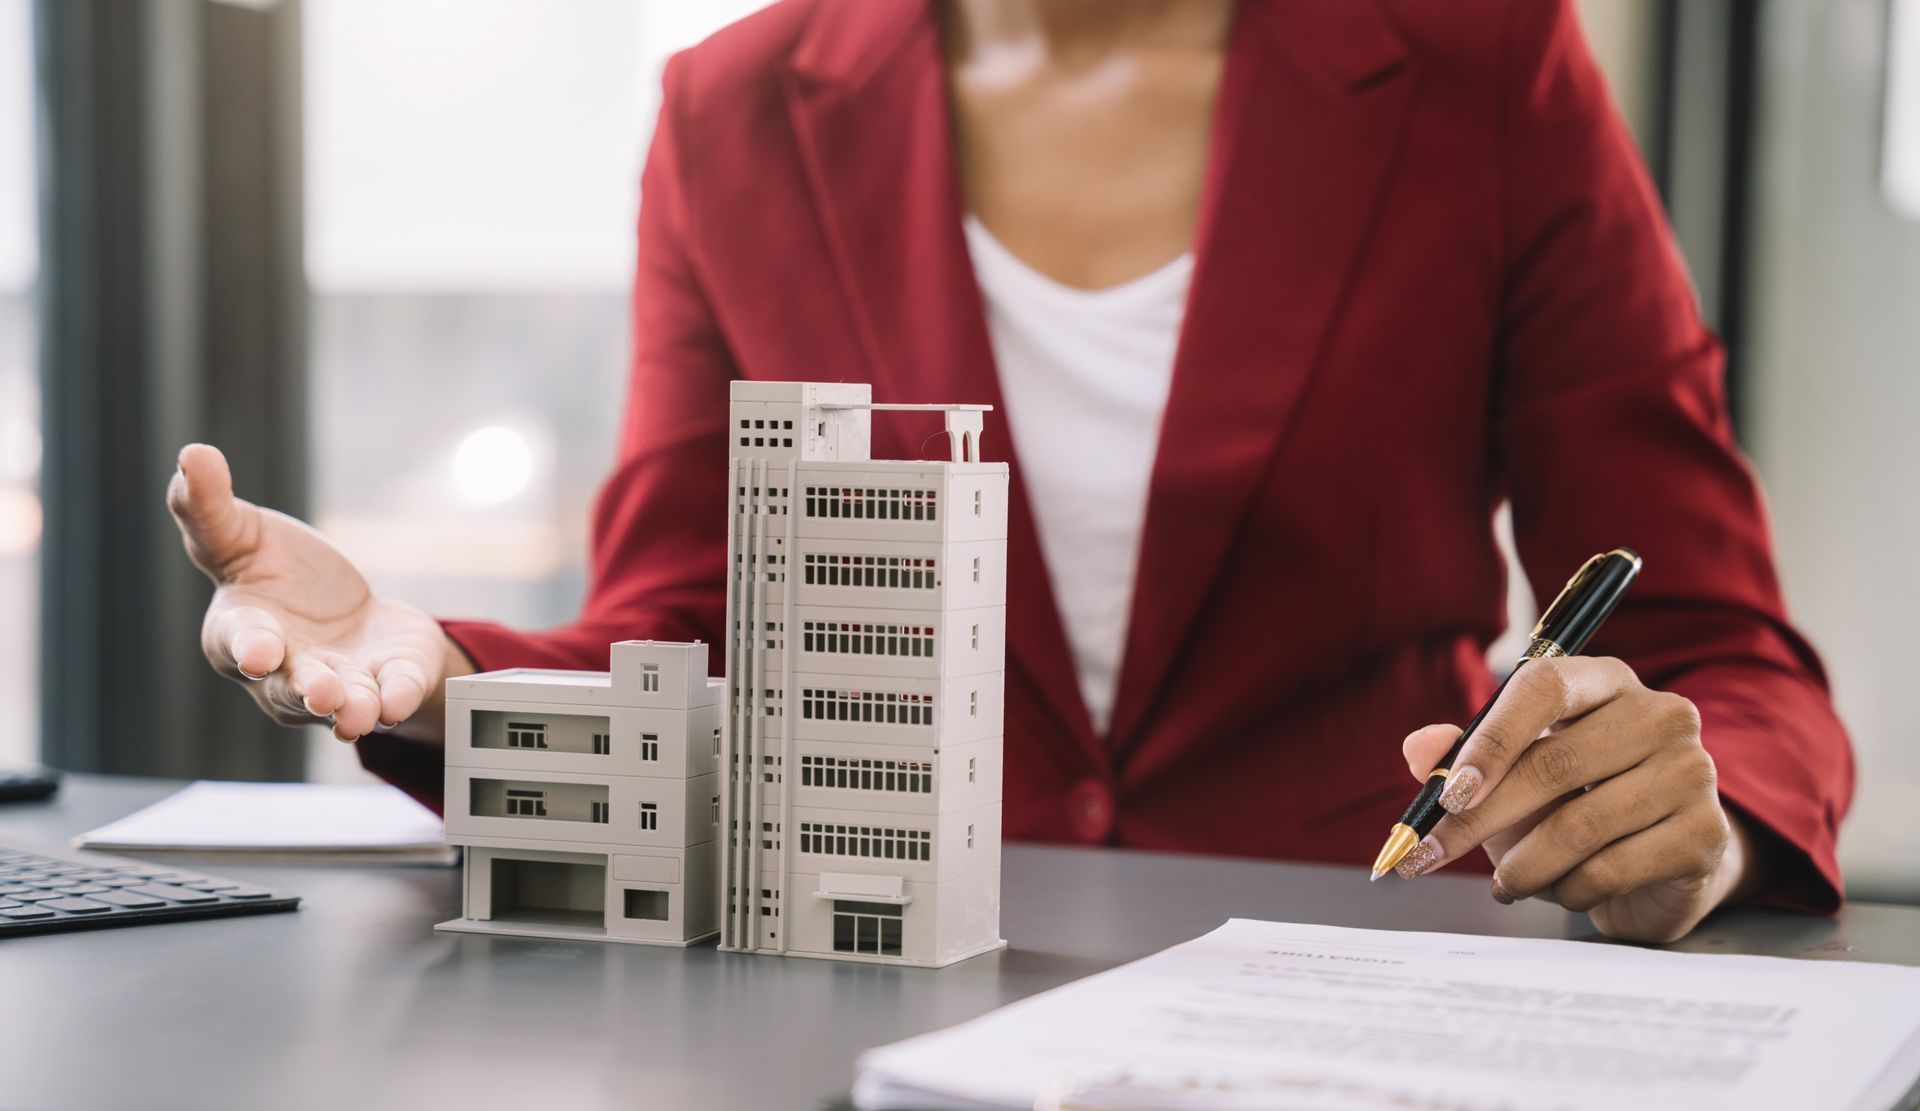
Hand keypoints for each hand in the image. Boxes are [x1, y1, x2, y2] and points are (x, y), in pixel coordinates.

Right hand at [166, 444, 469, 741]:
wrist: (348, 610)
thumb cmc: (279, 574)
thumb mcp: (240, 533)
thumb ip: (207, 506)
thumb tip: (191, 453)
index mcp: (242, 632)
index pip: (238, 642)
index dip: (249, 647)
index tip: (259, 653)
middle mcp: (286, 671)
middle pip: (291, 687)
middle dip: (307, 690)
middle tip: (323, 693)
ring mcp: (340, 682)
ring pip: (340, 704)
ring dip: (351, 708)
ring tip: (360, 712)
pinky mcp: (388, 680)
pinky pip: (392, 694)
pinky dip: (396, 697)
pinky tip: (398, 699)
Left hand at [1397, 656, 1757, 942]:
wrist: (1664, 863)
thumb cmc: (1577, 806)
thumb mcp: (1513, 776)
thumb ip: (1461, 758)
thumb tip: (1418, 749)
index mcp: (1605, 681)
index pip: (1544, 685)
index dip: (1491, 739)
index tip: (1447, 792)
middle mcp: (1660, 714)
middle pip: (1553, 764)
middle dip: (1478, 820)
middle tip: (1430, 855)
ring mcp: (1692, 772)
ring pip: (1579, 827)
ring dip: (1524, 866)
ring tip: (1508, 881)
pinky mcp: (1706, 833)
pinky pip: (1611, 870)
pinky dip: (1567, 891)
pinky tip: (1560, 891)